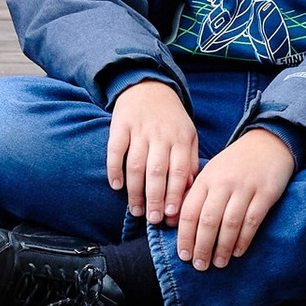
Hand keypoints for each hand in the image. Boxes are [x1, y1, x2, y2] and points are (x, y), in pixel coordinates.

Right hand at [105, 79, 198, 225]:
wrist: (148, 86)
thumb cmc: (171, 119)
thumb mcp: (189, 136)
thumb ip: (191, 162)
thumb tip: (190, 192)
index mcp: (181, 139)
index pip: (180, 172)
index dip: (175, 195)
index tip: (171, 215)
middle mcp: (161, 135)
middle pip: (157, 172)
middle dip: (155, 198)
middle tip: (153, 219)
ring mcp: (139, 130)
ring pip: (136, 165)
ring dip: (135, 190)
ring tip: (136, 210)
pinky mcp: (120, 125)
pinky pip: (115, 150)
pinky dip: (114, 169)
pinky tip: (116, 186)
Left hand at [173, 127, 296, 274]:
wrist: (268, 143)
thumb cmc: (234, 164)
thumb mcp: (211, 173)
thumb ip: (196, 194)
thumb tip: (175, 222)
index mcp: (205, 179)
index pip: (189, 210)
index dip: (184, 235)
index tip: (182, 255)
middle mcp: (222, 183)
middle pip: (207, 220)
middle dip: (201, 246)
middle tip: (199, 266)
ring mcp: (244, 188)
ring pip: (229, 223)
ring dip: (222, 247)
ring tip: (218, 263)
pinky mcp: (265, 193)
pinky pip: (252, 221)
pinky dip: (243, 239)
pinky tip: (238, 252)